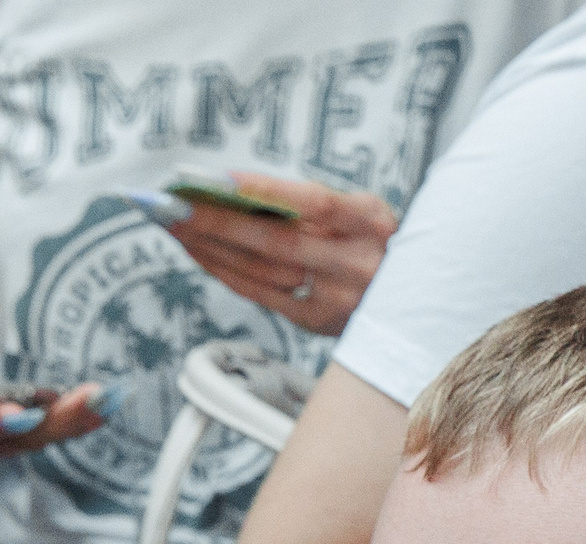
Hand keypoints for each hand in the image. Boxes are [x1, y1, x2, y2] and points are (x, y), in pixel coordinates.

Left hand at [129, 171, 395, 336]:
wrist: (416, 300)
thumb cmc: (373, 242)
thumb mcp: (360, 212)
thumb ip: (310, 205)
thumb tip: (232, 193)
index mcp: (373, 222)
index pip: (314, 203)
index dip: (265, 191)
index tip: (216, 179)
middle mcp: (360, 263)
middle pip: (277, 242)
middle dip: (216, 222)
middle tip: (169, 205)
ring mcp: (338, 299)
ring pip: (262, 270)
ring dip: (211, 247)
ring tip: (173, 225)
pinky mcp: (318, 323)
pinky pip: (261, 294)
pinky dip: (226, 271)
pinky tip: (199, 253)